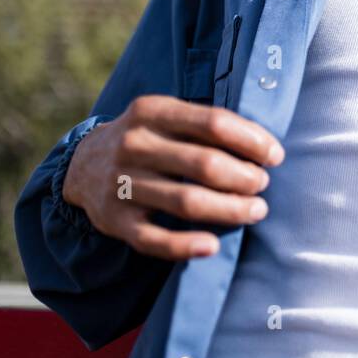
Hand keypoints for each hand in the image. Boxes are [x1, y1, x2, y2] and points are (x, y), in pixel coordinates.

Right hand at [61, 96, 284, 260]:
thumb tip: (265, 146)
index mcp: (152, 111)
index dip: (252, 141)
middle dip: (245, 178)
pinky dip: (185, 245)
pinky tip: (213, 245)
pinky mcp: (115, 220)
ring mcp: (121, 184)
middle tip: (262, 185)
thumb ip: (206, 125)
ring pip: (186, 202)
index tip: (275, 155)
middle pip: (205, 164)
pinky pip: (154, 240)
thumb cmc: (147, 139)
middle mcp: (133, 144)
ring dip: (230, 209)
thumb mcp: (166, 116)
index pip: (214, 123)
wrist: (82, 165)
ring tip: (255, 210)